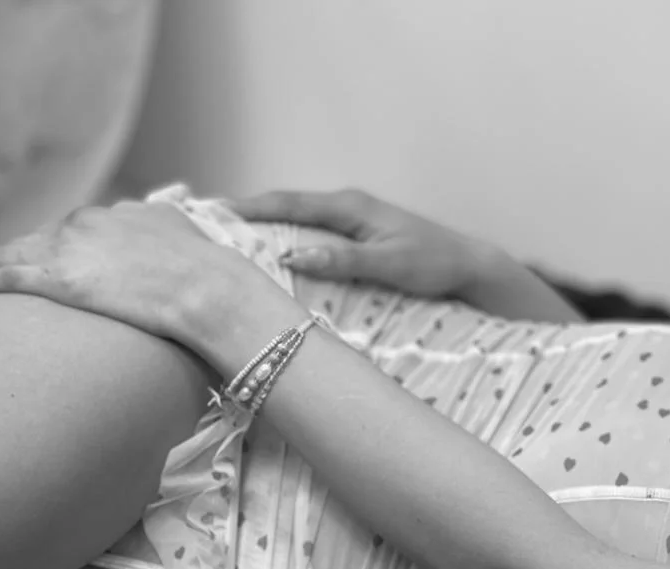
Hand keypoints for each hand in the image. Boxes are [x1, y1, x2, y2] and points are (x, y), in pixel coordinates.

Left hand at [0, 200, 272, 344]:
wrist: (214, 293)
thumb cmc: (218, 282)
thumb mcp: (197, 249)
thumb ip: (177, 245)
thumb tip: (184, 253)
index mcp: (123, 214)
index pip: (78, 231)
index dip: (58, 250)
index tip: (49, 264)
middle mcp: (89, 222)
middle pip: (41, 240)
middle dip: (20, 259)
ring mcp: (71, 249)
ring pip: (14, 255)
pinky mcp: (58, 279)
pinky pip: (2, 279)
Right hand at [230, 189, 500, 298]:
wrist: (466, 265)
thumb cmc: (433, 264)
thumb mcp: (388, 265)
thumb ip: (343, 261)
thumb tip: (294, 255)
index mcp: (350, 207)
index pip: (288, 202)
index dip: (249, 207)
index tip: (212, 211)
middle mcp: (347, 206)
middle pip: (285, 205)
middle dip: (245, 212)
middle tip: (203, 223)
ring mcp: (351, 219)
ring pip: (296, 217)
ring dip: (262, 224)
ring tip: (224, 236)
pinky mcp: (355, 234)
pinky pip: (309, 229)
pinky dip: (284, 234)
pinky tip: (267, 251)